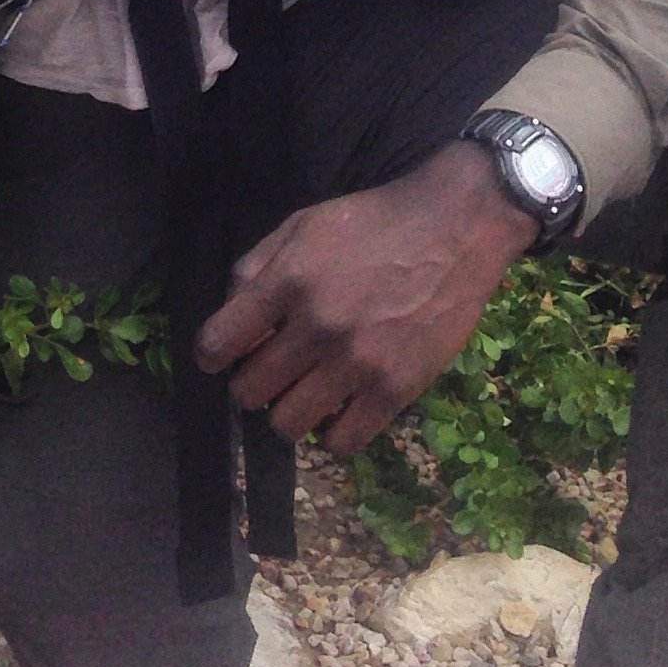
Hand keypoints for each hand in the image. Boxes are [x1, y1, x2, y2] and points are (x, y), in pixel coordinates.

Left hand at [193, 141, 536, 458]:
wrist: (454, 228)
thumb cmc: (374, 222)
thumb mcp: (304, 224)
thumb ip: (257, 266)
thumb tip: (229, 314)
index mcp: (288, 280)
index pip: (218, 343)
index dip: (212, 355)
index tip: (222, 357)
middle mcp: (317, 325)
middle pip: (249, 391)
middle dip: (252, 384)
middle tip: (272, 371)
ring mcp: (357, 362)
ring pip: (287, 425)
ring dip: (287, 412)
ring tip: (303, 392)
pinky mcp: (395, 389)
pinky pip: (342, 444)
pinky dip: (331, 433)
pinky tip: (338, 408)